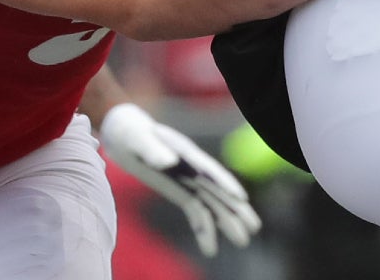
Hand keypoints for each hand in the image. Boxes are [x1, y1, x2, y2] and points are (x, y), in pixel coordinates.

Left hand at [99, 103, 258, 256]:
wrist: (125, 133)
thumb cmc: (132, 132)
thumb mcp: (138, 139)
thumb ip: (153, 151)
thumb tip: (169, 162)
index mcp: (187, 153)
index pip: (210, 170)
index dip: (225, 183)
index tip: (241, 198)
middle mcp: (194, 168)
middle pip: (219, 191)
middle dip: (236, 209)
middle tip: (254, 228)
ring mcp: (190, 181)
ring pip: (213, 204)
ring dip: (227, 222)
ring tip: (243, 241)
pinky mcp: (181, 192)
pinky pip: (196, 211)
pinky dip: (204, 228)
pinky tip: (210, 247)